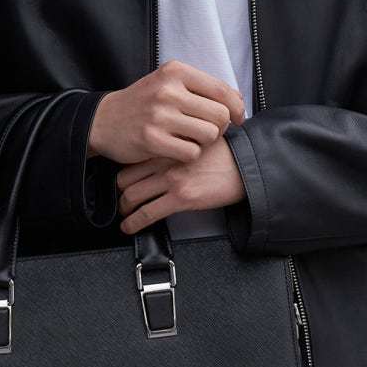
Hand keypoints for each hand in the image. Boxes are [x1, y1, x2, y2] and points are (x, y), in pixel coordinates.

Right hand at [88, 61, 244, 164]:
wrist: (103, 121)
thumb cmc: (143, 104)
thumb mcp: (168, 84)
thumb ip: (201, 88)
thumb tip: (238, 98)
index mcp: (175, 72)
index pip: (223, 90)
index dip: (237, 108)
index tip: (238, 118)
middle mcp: (168, 91)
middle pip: (220, 116)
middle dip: (220, 128)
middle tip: (209, 132)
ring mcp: (159, 116)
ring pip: (209, 135)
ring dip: (205, 142)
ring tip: (191, 139)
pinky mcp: (153, 140)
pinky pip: (192, 153)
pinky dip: (190, 155)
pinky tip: (178, 150)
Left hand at [116, 136, 245, 233]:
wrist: (248, 168)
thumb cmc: (228, 155)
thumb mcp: (198, 140)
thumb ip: (176, 145)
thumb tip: (163, 153)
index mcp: (170, 144)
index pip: (133, 157)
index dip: (123, 170)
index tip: (122, 178)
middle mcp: (166, 160)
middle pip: (125, 176)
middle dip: (119, 191)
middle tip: (120, 198)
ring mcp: (172, 179)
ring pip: (131, 196)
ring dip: (124, 209)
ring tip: (124, 215)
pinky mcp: (181, 199)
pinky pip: (146, 213)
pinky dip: (133, 223)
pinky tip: (129, 227)